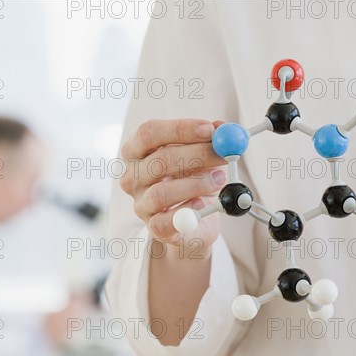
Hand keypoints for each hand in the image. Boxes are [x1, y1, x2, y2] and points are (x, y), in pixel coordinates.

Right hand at [120, 119, 226, 252]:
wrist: (194, 220)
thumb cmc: (191, 180)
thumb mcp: (200, 156)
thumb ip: (209, 141)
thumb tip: (222, 127)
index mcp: (136, 151)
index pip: (149, 133)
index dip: (179, 129)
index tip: (209, 130)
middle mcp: (132, 177)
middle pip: (158, 161)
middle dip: (196, 155)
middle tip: (222, 154)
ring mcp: (140, 204)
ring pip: (161, 193)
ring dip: (196, 184)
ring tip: (219, 179)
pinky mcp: (153, 227)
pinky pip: (166, 221)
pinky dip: (186, 211)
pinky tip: (202, 204)